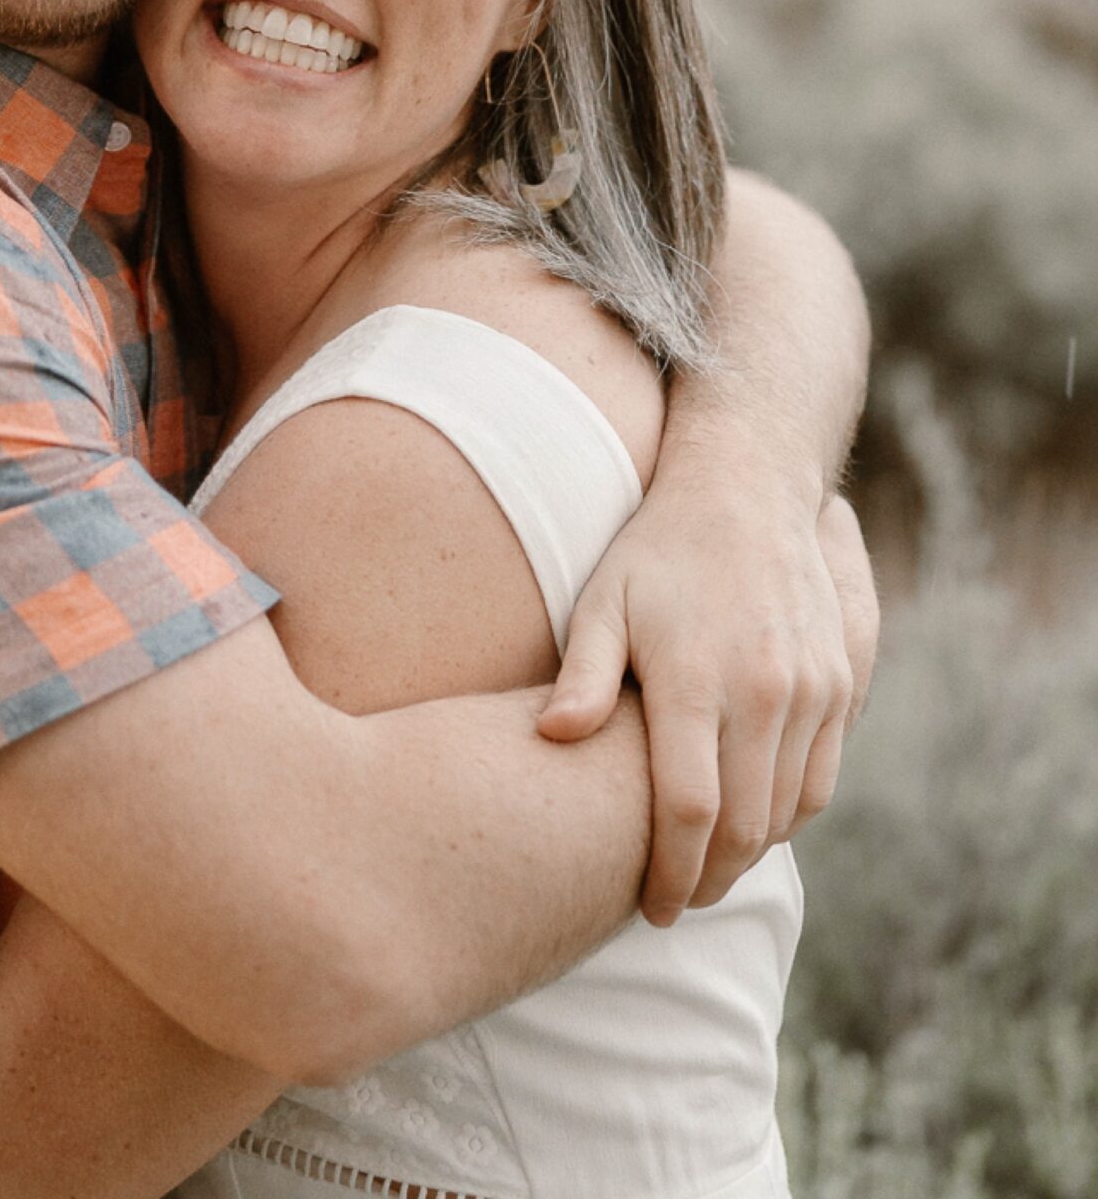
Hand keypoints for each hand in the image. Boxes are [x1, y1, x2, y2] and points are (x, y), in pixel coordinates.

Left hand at [537, 470, 878, 925]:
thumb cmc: (658, 549)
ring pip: (789, 812)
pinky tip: (753, 821)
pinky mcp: (840, 683)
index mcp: (698, 679)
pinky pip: (821, 778)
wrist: (748, 487)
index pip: (688, 810)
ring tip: (706, 869)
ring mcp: (811, 688)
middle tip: (675, 902)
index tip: (649, 907)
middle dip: (709, 878)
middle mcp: (764, 690)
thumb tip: (553, 738)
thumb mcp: (603, 600)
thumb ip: (583, 675)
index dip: (670, 872)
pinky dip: (790, 815)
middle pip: (745, 827)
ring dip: (751, 854)